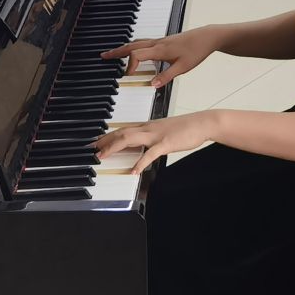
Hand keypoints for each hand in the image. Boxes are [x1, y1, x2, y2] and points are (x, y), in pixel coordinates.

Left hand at [94, 111, 217, 167]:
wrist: (203, 123)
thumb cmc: (186, 128)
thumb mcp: (165, 131)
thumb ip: (152, 138)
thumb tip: (143, 147)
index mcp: (148, 126)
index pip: (123, 129)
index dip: (107, 136)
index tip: (95, 142)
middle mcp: (149, 128)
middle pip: (121, 132)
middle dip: (104, 141)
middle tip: (91, 149)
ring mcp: (156, 135)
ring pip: (129, 138)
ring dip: (113, 147)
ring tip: (102, 156)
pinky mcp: (166, 143)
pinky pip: (150, 153)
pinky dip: (140, 162)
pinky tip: (133, 171)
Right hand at [102, 27, 215, 88]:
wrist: (207, 37)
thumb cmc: (196, 50)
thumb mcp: (183, 67)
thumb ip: (167, 77)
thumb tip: (152, 85)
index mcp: (160, 50)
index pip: (136, 55)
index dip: (129, 66)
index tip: (128, 76)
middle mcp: (157, 43)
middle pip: (132, 46)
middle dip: (116, 52)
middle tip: (103, 56)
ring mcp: (160, 40)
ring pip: (137, 43)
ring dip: (124, 48)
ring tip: (114, 53)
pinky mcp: (163, 40)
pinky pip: (144, 42)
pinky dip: (134, 46)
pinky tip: (134, 51)